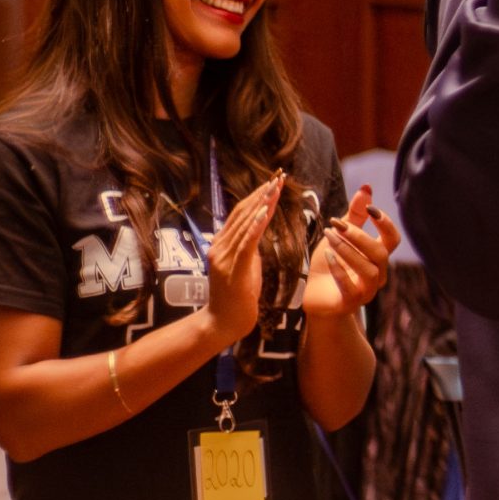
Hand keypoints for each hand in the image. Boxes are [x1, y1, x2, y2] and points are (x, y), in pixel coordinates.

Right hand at [201, 178, 280, 346]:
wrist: (223, 323)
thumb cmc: (237, 296)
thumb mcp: (246, 265)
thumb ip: (249, 247)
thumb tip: (260, 229)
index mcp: (221, 244)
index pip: (240, 213)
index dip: (257, 195)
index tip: (273, 180)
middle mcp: (219, 246)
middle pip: (242, 213)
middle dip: (262, 194)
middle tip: (279, 176)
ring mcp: (224, 257)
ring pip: (245, 224)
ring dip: (262, 204)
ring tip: (275, 187)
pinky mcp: (233, 269)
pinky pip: (246, 244)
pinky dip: (255, 226)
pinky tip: (264, 213)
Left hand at [303, 184, 401, 318]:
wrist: (313, 294)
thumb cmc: (329, 263)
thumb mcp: (340, 235)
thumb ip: (354, 215)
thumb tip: (367, 187)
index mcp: (378, 256)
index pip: (393, 239)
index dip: (385, 224)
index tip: (369, 209)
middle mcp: (377, 274)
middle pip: (381, 253)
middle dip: (359, 236)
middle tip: (336, 224)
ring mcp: (366, 290)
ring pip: (369, 270)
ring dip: (349, 250)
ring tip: (329, 237)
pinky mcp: (350, 302)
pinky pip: (351, 287)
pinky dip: (340, 270)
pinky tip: (328, 255)